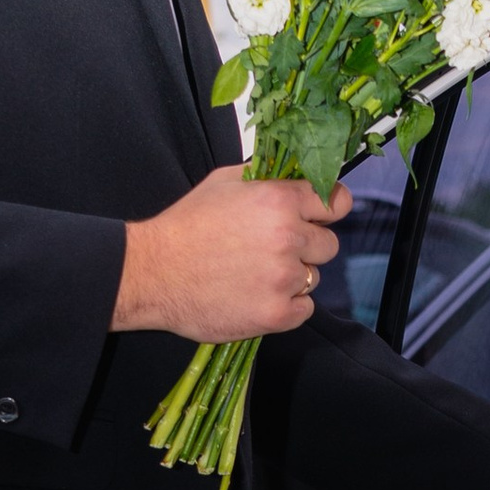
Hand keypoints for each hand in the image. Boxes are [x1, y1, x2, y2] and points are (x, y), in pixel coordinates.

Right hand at [114, 167, 349, 339]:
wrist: (153, 273)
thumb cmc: (186, 225)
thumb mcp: (224, 183)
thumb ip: (266, 178)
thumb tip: (295, 174)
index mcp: (279, 201)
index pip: (336, 202)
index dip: (327, 209)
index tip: (318, 216)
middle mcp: (288, 237)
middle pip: (329, 244)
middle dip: (307, 247)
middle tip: (273, 250)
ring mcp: (284, 279)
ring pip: (313, 278)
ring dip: (291, 278)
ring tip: (254, 274)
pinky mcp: (277, 314)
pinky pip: (304, 309)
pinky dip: (286, 306)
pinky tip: (257, 296)